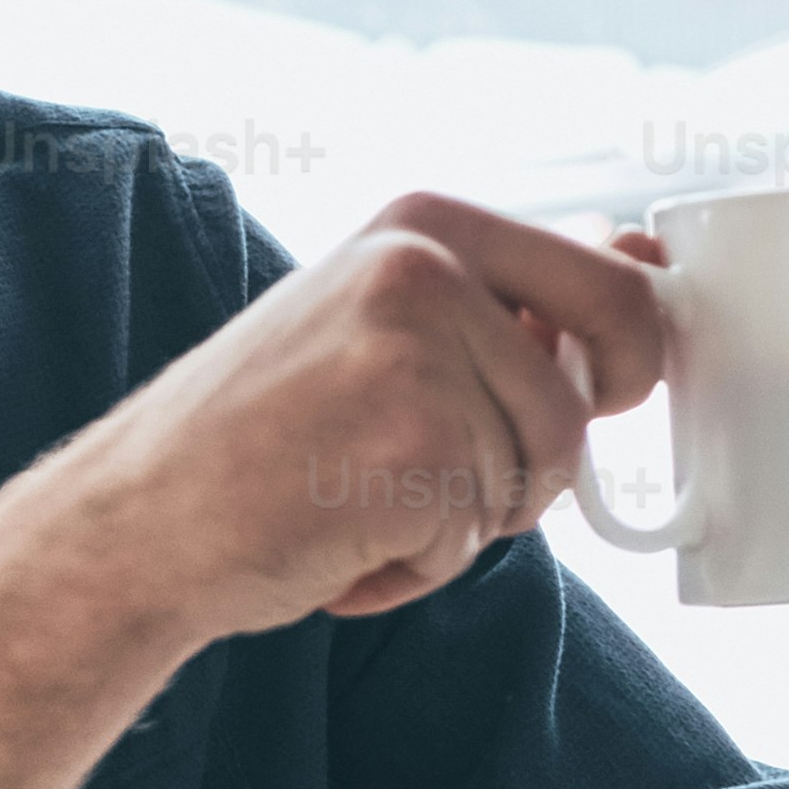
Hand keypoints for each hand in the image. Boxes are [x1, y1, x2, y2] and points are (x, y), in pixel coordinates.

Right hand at [19, 189, 674, 642]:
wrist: (137, 520)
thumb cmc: (270, 431)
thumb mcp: (389, 322)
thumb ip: (511, 298)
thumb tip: (652, 263)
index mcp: (427, 223)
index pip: (618, 282)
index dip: (628, 364)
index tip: (595, 394)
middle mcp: (422, 269)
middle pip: (588, 397)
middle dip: (547, 457)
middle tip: (456, 469)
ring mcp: (414, 358)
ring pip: (536, 476)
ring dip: (465, 517)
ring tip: (361, 494)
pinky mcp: (407, 451)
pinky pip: (478, 536)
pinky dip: (421, 564)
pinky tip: (339, 537)